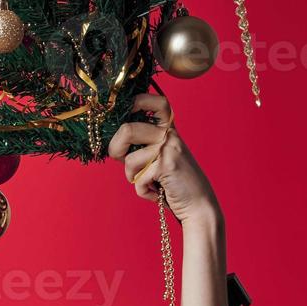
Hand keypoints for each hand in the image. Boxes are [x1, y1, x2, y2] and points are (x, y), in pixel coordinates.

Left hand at [106, 93, 221, 226]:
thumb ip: (140, 145)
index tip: (126, 110)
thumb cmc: (171, 182)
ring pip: (128, 159)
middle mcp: (170, 135)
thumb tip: (108, 136)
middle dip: (115, 149)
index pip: (159, 103)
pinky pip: (137, 179)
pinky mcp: (167, 166)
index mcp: (169, 130)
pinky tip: (156, 191)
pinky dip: (142, 191)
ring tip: (146, 180)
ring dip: (130, 176)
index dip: (139, 101)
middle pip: (126, 129)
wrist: (198, 204)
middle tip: (121, 160)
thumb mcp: (157, 157)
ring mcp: (169, 149)